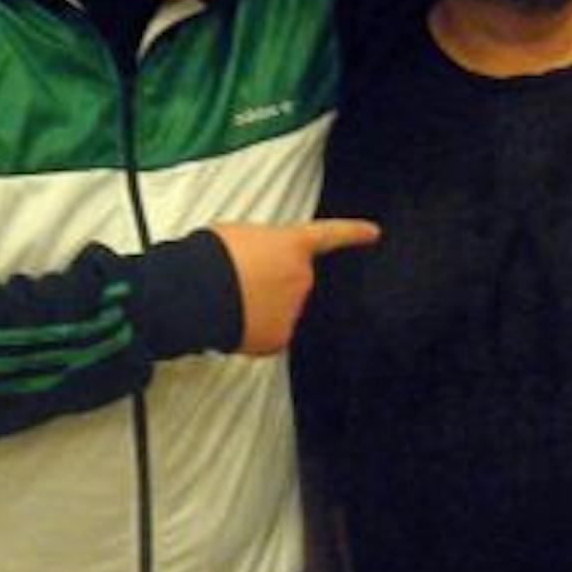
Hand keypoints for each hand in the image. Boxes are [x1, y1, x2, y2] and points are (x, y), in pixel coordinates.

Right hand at [212, 219, 380, 353]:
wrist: (197, 292)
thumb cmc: (212, 256)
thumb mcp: (239, 234)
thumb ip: (263, 246)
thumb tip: (258, 262)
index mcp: (293, 245)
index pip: (330, 235)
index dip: (353, 232)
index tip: (374, 233)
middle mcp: (302, 278)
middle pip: (293, 280)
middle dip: (271, 282)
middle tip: (237, 282)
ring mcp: (293, 310)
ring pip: (280, 309)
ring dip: (260, 307)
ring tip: (229, 301)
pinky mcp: (278, 338)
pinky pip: (268, 334)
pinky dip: (252, 331)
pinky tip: (232, 322)